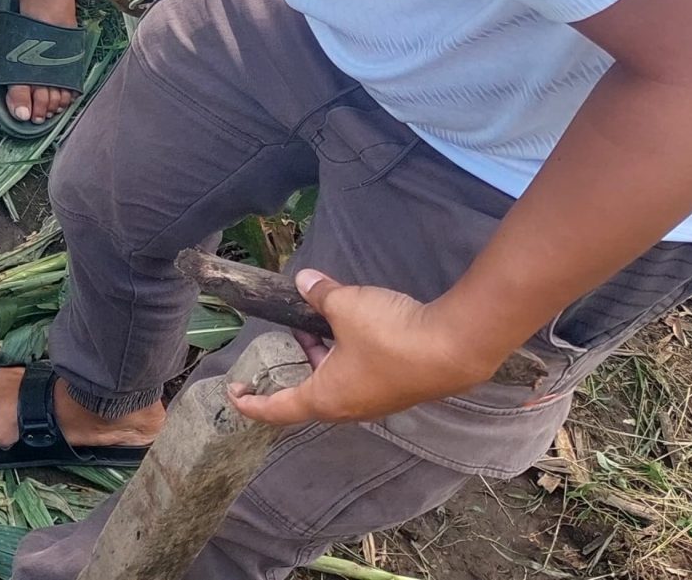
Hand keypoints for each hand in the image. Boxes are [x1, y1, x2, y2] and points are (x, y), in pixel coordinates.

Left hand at [227, 269, 503, 426]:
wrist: (456, 347)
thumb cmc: (390, 335)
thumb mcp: (345, 306)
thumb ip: (319, 294)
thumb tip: (305, 282)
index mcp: (326, 399)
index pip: (277, 409)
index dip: (252, 403)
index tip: (234, 394)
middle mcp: (349, 407)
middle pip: (309, 391)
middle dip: (295, 361)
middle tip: (290, 330)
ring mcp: (377, 400)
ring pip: (337, 380)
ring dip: (324, 354)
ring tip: (318, 320)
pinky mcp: (399, 388)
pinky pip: (360, 374)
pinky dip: (347, 354)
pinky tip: (352, 325)